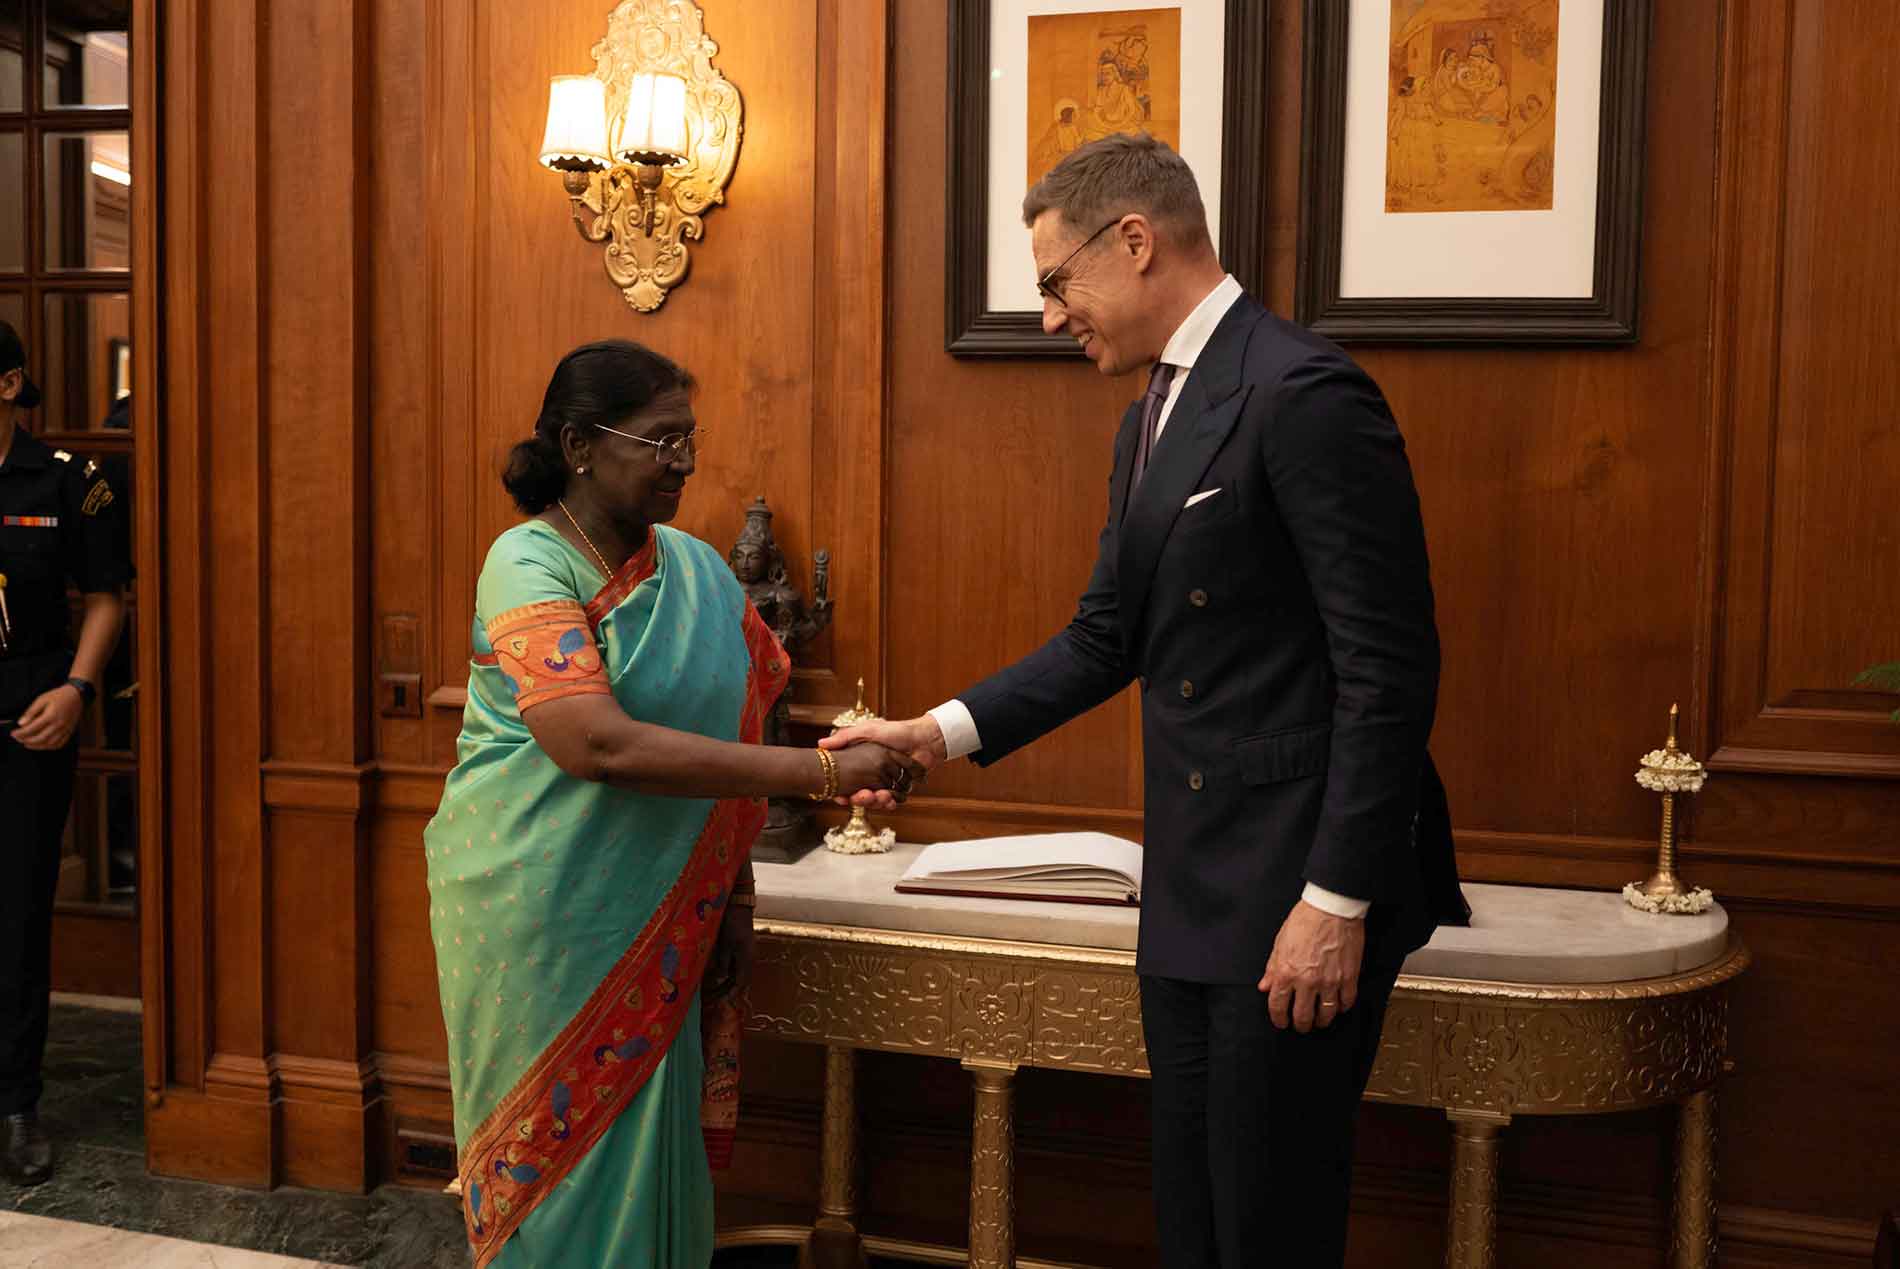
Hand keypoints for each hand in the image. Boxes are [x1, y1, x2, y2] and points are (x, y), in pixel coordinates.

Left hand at [11, 683, 85, 750]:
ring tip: (28, 744)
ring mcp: (65, 729)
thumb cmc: (58, 696)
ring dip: (37, 746)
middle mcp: (59, 725)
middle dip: (27, 741)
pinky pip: (60, 744)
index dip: (21, 733)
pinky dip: (50, 747)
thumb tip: (21, 723)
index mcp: (51, 716)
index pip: (32, 728)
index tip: (13, 734)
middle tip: (19, 740)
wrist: (76, 695)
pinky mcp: (70, 731)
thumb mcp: (41, 699)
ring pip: (50, 743)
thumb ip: (31, 712)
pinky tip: (43, 745)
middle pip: (40, 738)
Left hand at [704, 904, 753, 1002]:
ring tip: (712, 990)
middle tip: (713, 999)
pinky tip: (716, 975)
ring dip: (726, 982)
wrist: (739, 905)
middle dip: (726, 990)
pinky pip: (735, 965)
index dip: (732, 994)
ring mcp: (746, 953)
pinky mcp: (742, 948)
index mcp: (747, 958)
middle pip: (739, 980)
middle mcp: (748, 958)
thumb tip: (721, 977)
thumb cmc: (732, 922)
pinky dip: (726, 972)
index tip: (723, 1003)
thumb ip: (723, 961)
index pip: (741, 982)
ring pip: (736, 973)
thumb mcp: (725, 943)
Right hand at [821, 716, 946, 809]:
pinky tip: (888, 800)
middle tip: (860, 797)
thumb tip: (821, 745)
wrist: (925, 739)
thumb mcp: (868, 730)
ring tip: (878, 796)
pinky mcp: (900, 788)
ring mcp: (886, 782)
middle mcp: (873, 774)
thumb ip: (845, 737)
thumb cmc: (897, 731)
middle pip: (860, 794)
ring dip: (875, 802)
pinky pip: (891, 801)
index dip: (842, 792)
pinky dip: (889, 803)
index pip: (846, 781)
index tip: (839, 797)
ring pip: (875, 800)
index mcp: (863, 762)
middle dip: (860, 799)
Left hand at [1258, 900, 1364, 1032]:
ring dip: (1321, 1021)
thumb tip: (1265, 986)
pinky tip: (1338, 1006)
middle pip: (1302, 1016)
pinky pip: (1346, 1002)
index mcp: (1285, 972)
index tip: (1281, 1022)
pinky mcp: (1348, 978)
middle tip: (1302, 1025)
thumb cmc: (1305, 920)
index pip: (1277, 1006)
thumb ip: (1272, 968)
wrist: (1331, 908)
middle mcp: (1306, 981)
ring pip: (1325, 1015)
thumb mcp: (1280, 942)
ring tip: (1320, 1020)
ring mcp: (1329, 982)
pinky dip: (1342, 1008)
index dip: (1278, 1019)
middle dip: (1300, 1025)